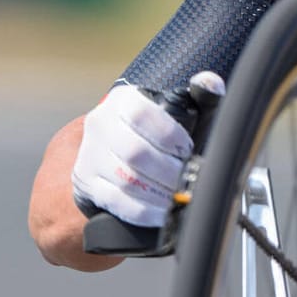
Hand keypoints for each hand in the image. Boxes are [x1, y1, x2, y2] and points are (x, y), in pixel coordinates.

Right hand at [70, 73, 223, 226]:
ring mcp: (90, 156)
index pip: (140, 114)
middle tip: (187, 179)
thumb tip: (210, 84)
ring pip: (127, 180)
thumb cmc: (151, 132)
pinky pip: (118, 202)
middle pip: (135, 153)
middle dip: (169, 171)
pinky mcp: (87, 184)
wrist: (111, 152)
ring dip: (160, 194)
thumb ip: (197, 97)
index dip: (169, 135)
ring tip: (179, 197)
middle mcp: (100, 125)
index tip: (187, 149)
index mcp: (122, 101)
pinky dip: (146, 211)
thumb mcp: (172, 110)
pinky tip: (163, 212)